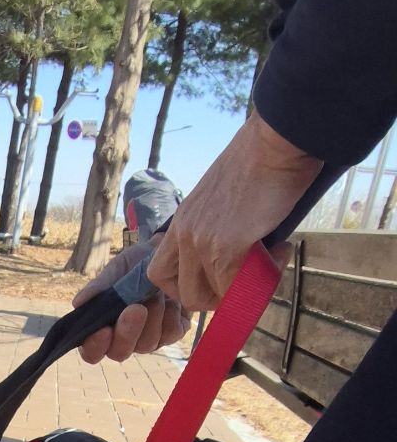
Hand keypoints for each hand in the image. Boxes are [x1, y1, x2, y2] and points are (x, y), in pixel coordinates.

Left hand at [73, 110, 321, 363]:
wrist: (275, 142)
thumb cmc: (258, 165)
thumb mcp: (221, 201)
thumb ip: (216, 229)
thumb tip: (234, 257)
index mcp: (181, 222)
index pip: (160, 274)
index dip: (186, 287)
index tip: (215, 281)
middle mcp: (184, 233)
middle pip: (183, 294)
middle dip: (216, 298)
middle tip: (245, 280)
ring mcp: (201, 242)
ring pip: (212, 298)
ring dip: (241, 292)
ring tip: (269, 261)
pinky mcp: (226, 248)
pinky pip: (238, 289)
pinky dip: (263, 279)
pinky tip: (281, 251)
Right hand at [73, 238, 191, 365]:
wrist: (166, 253)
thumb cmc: (134, 266)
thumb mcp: (115, 271)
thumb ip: (98, 288)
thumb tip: (78, 303)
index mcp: (102, 328)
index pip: (92, 351)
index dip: (95, 346)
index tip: (103, 330)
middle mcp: (125, 340)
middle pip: (120, 352)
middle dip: (128, 332)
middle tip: (136, 308)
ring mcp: (150, 339)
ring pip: (147, 344)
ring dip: (152, 318)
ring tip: (156, 294)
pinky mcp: (173, 333)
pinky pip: (171, 333)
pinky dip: (170, 314)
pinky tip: (170, 299)